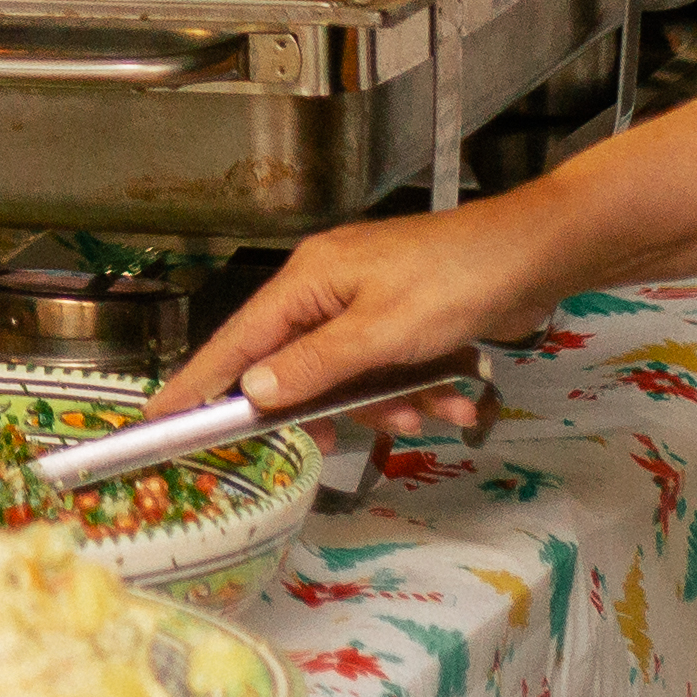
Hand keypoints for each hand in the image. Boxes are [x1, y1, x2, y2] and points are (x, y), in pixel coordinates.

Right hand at [153, 195, 584, 429]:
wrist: (537, 256)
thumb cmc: (455, 282)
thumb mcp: (381, 334)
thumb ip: (313, 367)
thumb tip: (252, 392)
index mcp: (310, 279)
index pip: (238, 340)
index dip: (201, 383)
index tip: (159, 420)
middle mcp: (329, 289)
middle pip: (297, 368)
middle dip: (331, 408)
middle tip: (340, 440)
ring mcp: (368, 305)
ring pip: (350, 379)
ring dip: (390, 405)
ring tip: (430, 411)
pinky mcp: (404, 321)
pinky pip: (389, 373)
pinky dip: (419, 392)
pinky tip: (457, 399)